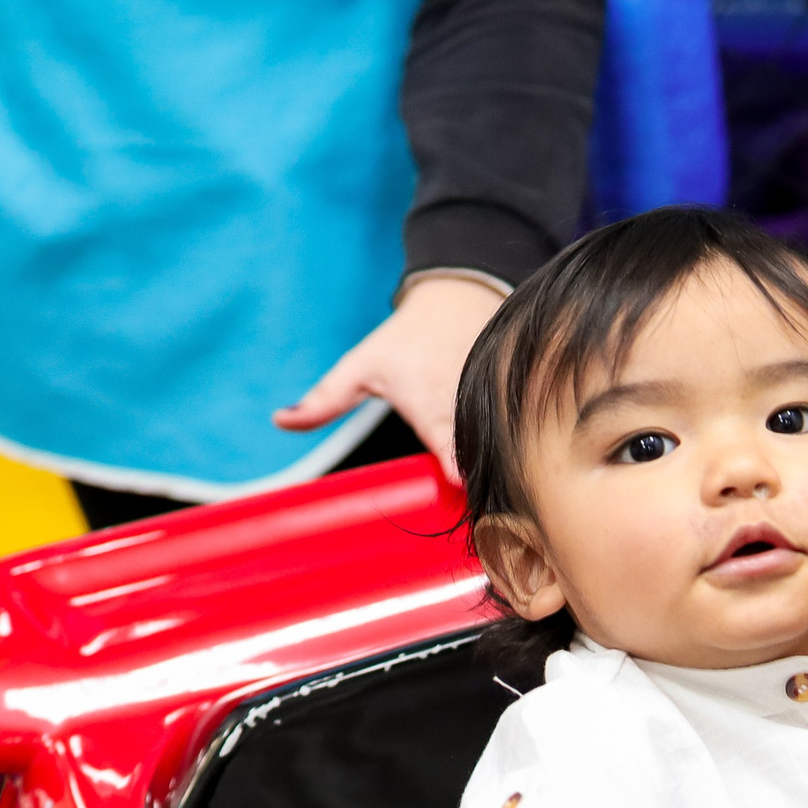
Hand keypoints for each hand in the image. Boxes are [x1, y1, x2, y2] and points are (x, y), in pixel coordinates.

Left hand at [271, 273, 504, 478]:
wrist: (459, 297)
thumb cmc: (406, 339)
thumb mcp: (360, 366)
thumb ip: (324, 400)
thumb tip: (280, 421)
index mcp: (428, 397)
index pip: (444, 434)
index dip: (453, 456)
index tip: (459, 477)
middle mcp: (468, 398)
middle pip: (479, 446)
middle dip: (481, 473)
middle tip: (482, 511)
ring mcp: (503, 397)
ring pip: (510, 438)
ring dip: (505, 463)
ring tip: (507, 499)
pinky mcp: (524, 394)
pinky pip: (527, 428)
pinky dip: (527, 445)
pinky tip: (527, 471)